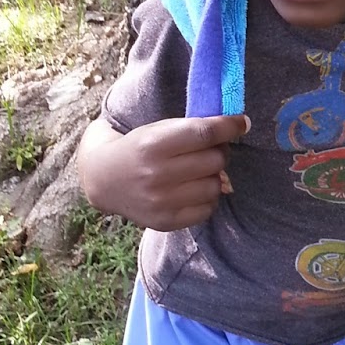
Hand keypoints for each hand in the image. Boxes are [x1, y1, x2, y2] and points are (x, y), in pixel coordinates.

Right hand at [79, 114, 249, 229]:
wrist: (103, 180)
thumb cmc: (139, 148)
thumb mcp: (158, 129)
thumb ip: (195, 127)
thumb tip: (241, 125)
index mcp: (153, 145)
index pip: (205, 134)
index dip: (229, 126)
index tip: (241, 122)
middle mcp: (156, 174)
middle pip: (215, 160)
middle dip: (219, 151)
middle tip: (209, 150)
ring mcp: (161, 202)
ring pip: (216, 186)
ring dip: (214, 176)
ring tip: (199, 171)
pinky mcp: (166, 221)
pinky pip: (208, 208)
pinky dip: (207, 197)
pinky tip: (192, 189)